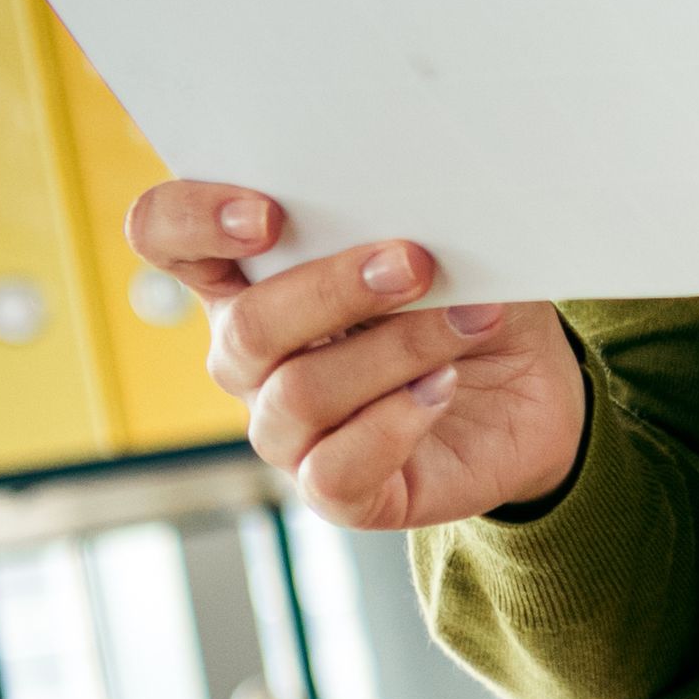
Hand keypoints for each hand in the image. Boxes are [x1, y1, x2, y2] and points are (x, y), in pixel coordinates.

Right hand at [129, 183, 585, 530]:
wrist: (534, 388)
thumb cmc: (469, 296)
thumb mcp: (446, 243)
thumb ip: (401, 218)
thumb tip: (408, 207)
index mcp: (249, 276)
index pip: (165, 236)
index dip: (193, 221)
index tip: (268, 214)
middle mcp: (248, 358)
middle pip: (247, 326)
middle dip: (334, 289)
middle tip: (417, 262)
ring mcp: (285, 431)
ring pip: (299, 394)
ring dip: (394, 350)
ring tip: (469, 319)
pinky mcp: (337, 491)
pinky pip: (333, 469)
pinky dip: (396, 422)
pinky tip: (444, 386)